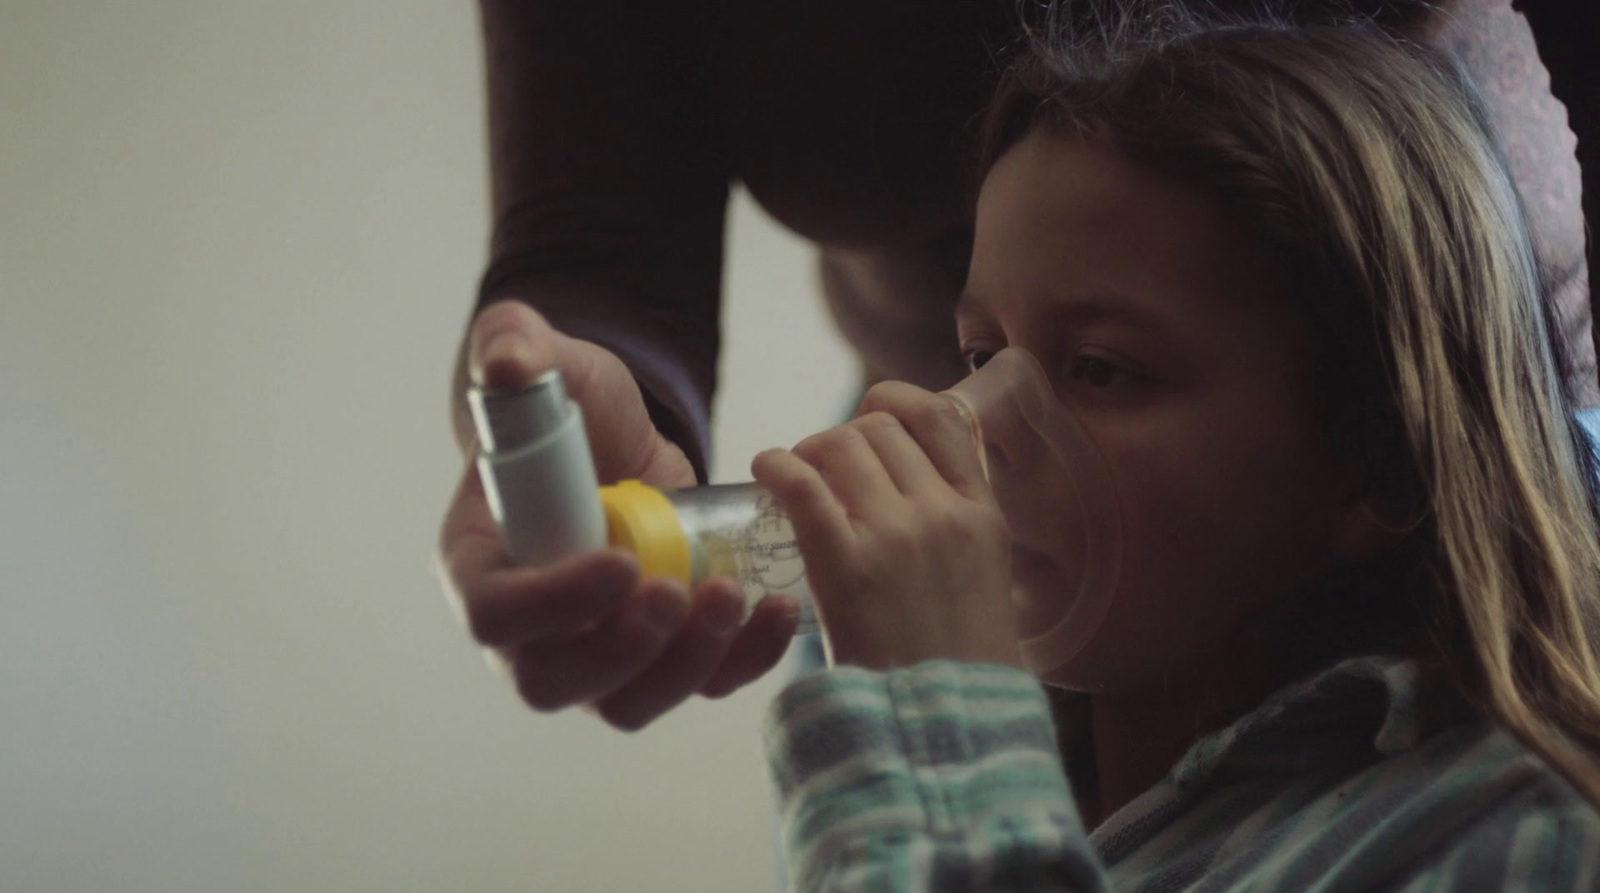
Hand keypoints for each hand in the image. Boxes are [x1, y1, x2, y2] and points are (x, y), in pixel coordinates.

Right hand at [435, 300, 799, 729]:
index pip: (494, 614)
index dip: (552, 604)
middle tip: (681, 593)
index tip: (621, 561)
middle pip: (555, 681)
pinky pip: (694, 683)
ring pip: (627, 701)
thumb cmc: (565, 401)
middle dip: (625, 653)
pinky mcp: (657, 649)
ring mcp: (593, 648)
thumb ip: (513, 346)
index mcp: (478, 562)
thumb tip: (513, 361)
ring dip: (684, 666)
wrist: (614, 430)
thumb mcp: (544, 362)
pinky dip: (740, 662)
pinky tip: (776, 610)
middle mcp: (527, 626)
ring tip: (735, 597)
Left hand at [751, 381, 1020, 670]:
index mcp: (983, 515)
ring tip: (795, 477)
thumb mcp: (982, 581)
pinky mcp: (847, 564)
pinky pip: (804, 485)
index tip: (874, 420)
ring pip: (842, 444)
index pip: (943, 418)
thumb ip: (954, 533)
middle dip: (845, 437)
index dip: (898, 406)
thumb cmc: (960, 668)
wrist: (949, 726)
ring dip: (810, 451)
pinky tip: (764, 471)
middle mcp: (944, 512)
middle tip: (822, 468)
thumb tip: (909, 499)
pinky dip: (777, 466)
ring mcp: (897, 534)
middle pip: (881, 428)